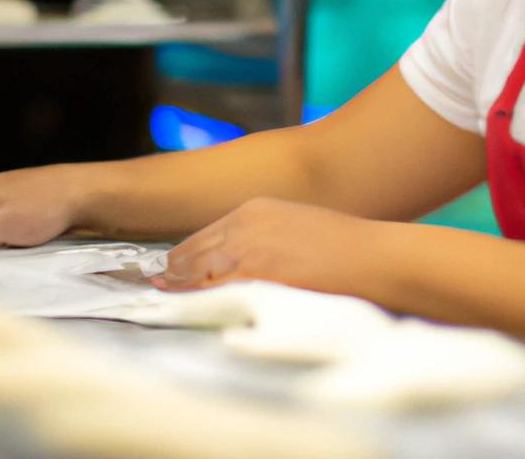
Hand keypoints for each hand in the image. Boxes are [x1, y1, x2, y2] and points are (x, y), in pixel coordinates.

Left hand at [155, 197, 383, 295]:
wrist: (373, 257)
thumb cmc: (344, 248)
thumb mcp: (295, 228)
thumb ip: (261, 241)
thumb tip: (234, 267)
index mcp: (254, 209)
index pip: (201, 237)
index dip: (180, 262)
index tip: (165, 278)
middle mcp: (244, 224)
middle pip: (190, 254)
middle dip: (170, 277)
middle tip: (151, 296)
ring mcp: (248, 249)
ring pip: (194, 273)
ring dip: (176, 291)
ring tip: (158, 308)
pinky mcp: (256, 274)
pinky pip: (212, 292)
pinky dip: (192, 303)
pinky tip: (179, 314)